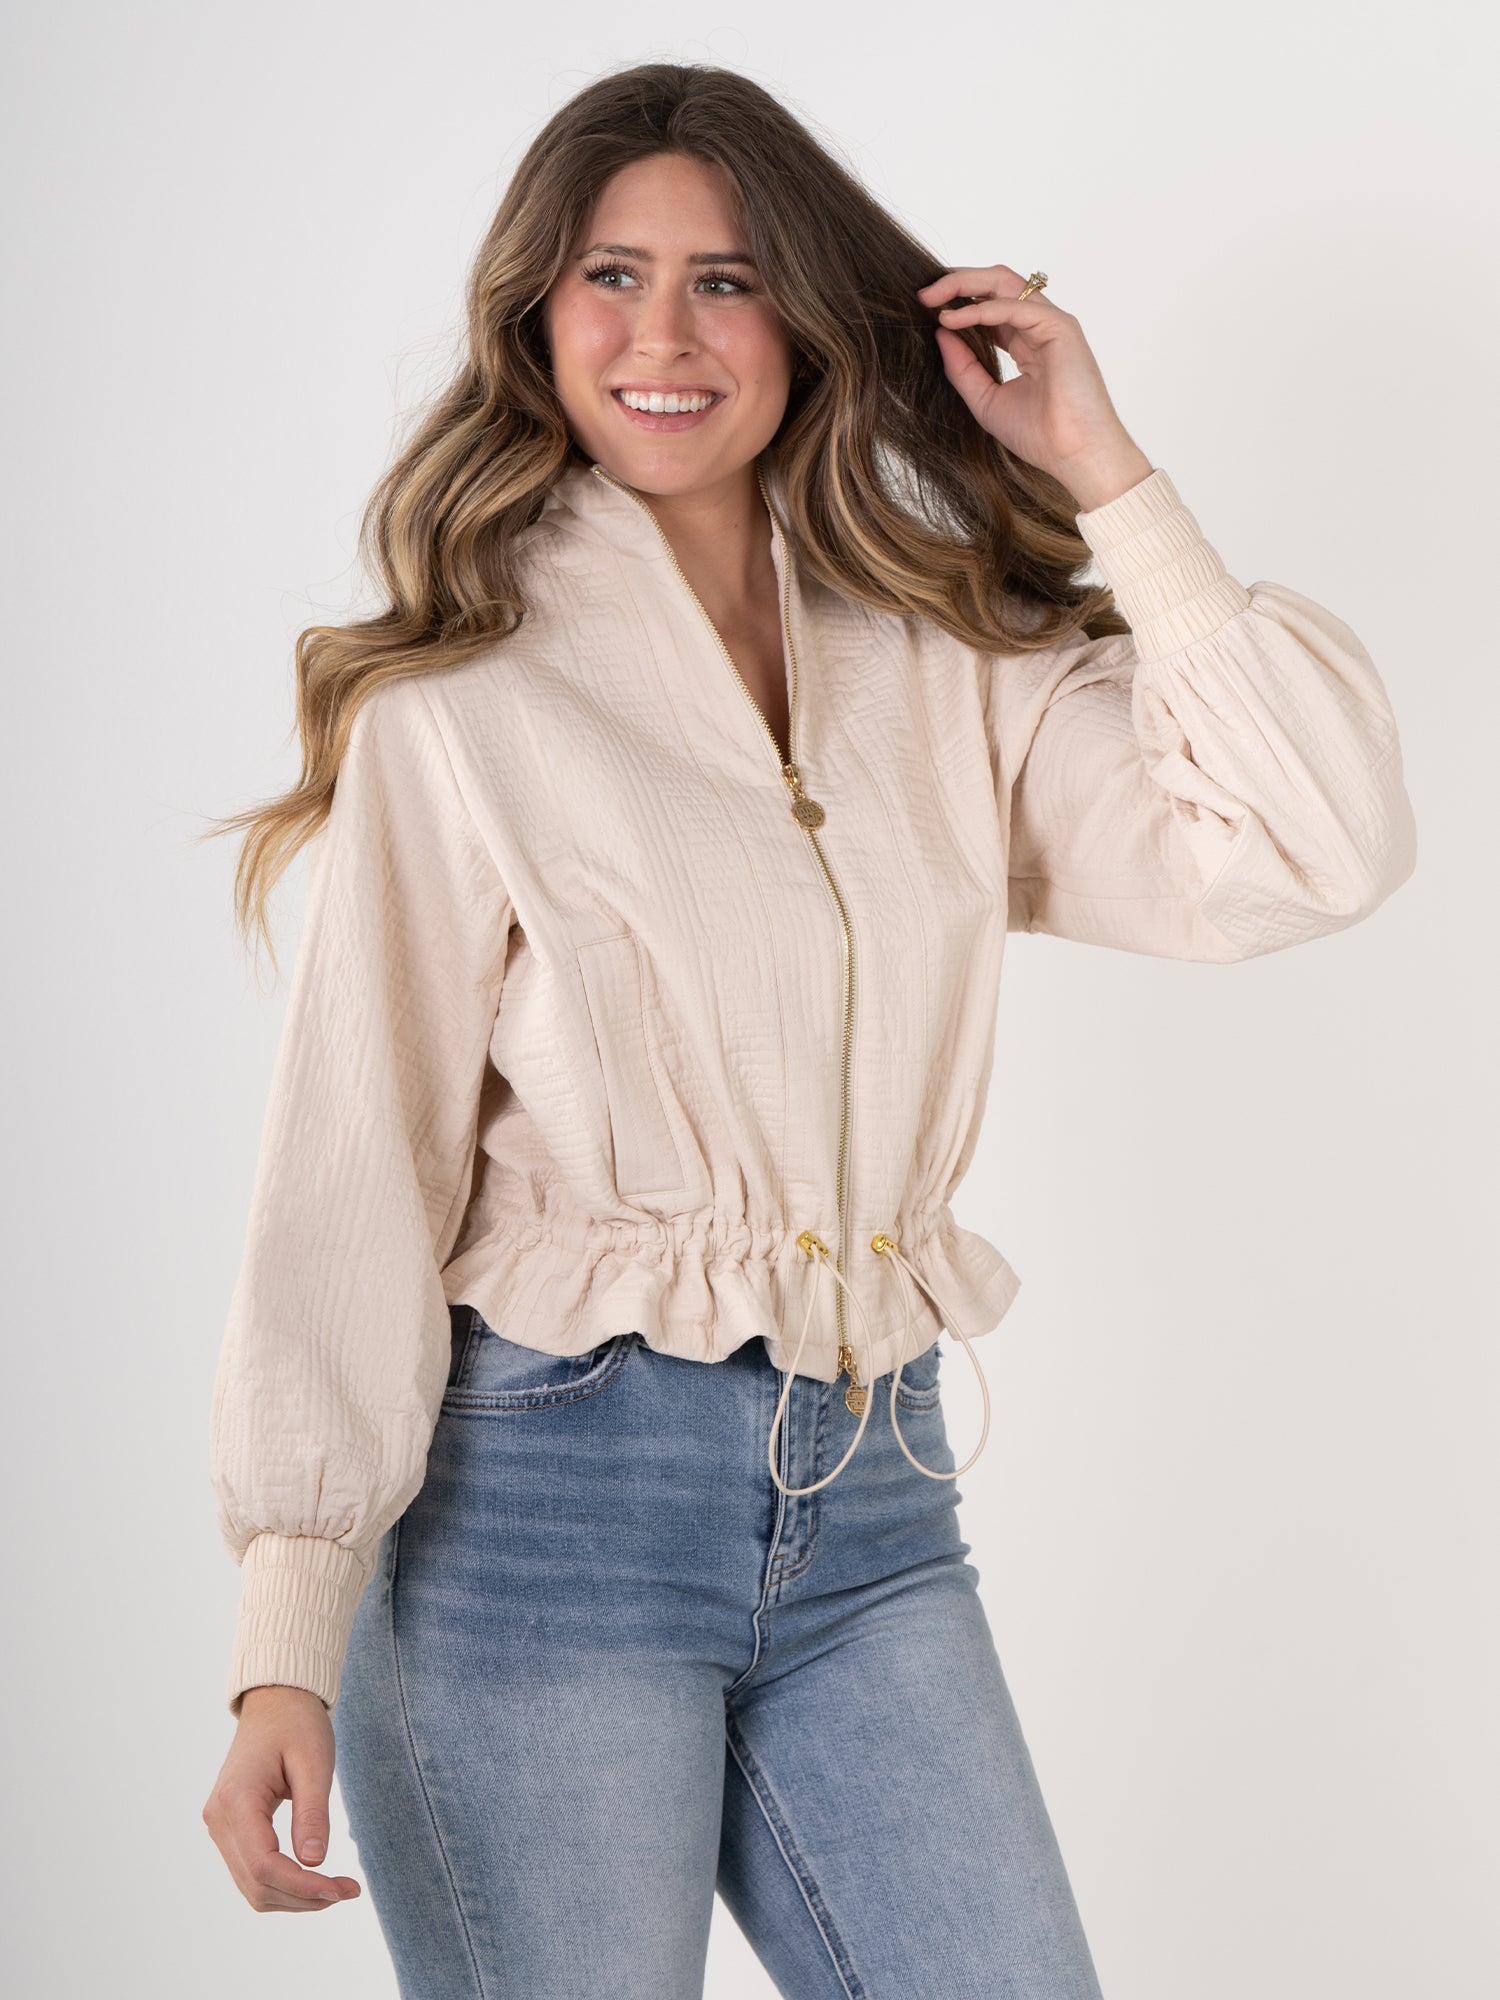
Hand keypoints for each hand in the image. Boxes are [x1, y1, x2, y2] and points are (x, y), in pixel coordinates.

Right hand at [202, 1685, 362, 1911]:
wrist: (274, 1702)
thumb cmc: (297, 1724)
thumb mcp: (314, 1762)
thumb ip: (312, 1813)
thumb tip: (314, 1863)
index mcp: (236, 1800)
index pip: (264, 1865)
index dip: (303, 1887)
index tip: (342, 1889)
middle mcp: (218, 1819)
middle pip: (257, 1884)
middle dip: (304, 1897)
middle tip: (349, 1889)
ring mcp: (219, 1826)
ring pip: (252, 1886)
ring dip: (294, 1897)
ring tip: (336, 1887)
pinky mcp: (228, 1830)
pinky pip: (251, 1872)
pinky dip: (282, 1884)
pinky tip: (313, 1878)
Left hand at [915, 264, 1154, 511]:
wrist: (1074, 455)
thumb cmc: (1041, 436)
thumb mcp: (986, 400)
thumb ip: (963, 367)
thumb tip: (940, 331)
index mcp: (1026, 341)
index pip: (990, 305)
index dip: (958, 301)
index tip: (924, 308)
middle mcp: (1039, 326)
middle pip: (996, 284)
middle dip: (957, 282)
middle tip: (923, 294)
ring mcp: (1052, 323)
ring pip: (1004, 283)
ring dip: (964, 284)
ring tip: (931, 298)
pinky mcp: (1060, 327)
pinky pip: (1013, 306)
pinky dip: (980, 309)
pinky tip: (952, 319)